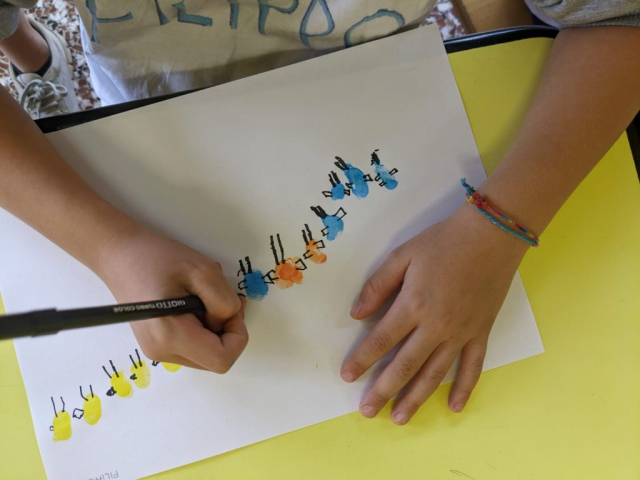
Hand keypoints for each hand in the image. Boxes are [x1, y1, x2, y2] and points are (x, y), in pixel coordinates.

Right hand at [96, 224, 247, 371]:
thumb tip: (230, 319)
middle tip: (220, 298)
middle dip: (227, 330)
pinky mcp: (158, 344)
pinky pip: (194, 346)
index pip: (221, 359)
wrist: (120, 253)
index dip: (237, 335)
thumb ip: (224, 301)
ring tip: (201, 297)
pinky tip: (193, 304)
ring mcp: (158, 351)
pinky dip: (203, 328)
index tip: (232, 308)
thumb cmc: (157, 257)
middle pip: (215, 359)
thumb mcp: (203, 271)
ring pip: (207, 353)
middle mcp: (162, 351)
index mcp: (170, 336)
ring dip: (215, 328)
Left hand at [341, 204, 529, 423]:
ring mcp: (461, 333)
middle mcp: (435, 326)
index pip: (381, 340)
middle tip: (367, 411)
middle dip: (383, 390)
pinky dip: (464, 389)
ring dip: (415, 398)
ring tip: (398, 418)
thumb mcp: (403, 256)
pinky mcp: (481, 332)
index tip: (347, 377)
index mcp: (413, 305)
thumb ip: (378, 286)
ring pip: (435, 373)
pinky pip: (473, 367)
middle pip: (405, 365)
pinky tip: (453, 408)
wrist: (491, 235)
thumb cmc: (443, 242)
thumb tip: (356, 314)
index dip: (362, 360)